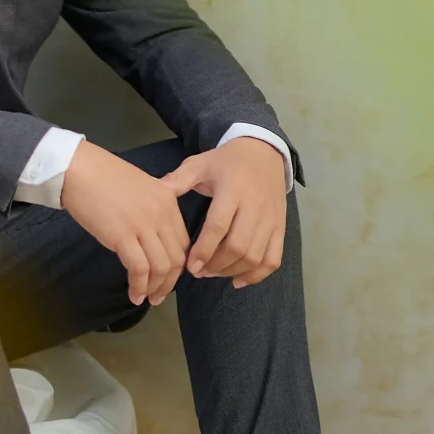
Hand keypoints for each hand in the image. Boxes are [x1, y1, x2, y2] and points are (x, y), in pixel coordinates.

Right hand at [57, 142, 188, 306]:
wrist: (78, 168)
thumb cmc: (102, 174)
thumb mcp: (141, 184)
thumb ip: (153, 206)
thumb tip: (152, 232)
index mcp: (168, 200)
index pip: (183, 241)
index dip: (178, 264)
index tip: (168, 276)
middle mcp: (161, 213)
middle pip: (176, 258)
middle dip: (169, 282)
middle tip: (159, 295)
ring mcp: (142, 225)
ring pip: (161, 267)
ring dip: (156, 288)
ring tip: (146, 298)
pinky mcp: (122, 236)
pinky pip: (139, 269)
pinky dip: (139, 286)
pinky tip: (133, 294)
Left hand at [166, 138, 286, 286]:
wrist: (264, 152)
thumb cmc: (226, 161)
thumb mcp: (200, 164)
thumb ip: (178, 179)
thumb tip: (154, 191)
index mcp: (232, 189)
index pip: (218, 226)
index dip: (204, 250)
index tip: (190, 266)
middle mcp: (254, 206)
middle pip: (238, 246)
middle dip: (216, 265)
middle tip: (199, 272)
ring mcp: (270, 219)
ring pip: (255, 256)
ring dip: (232, 271)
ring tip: (212, 273)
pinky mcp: (280, 227)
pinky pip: (273, 258)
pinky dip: (257, 275)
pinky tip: (239, 280)